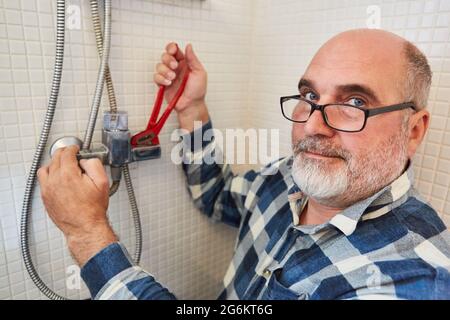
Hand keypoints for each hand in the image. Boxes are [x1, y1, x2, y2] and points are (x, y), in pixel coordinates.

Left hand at [37, 145, 116, 265]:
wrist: (84, 227)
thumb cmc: (93, 209)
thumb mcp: (102, 183)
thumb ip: (94, 165)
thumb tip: (86, 160)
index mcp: (68, 175)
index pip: (66, 153)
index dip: (73, 148)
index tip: (76, 149)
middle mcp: (55, 180)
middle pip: (55, 158)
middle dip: (64, 153)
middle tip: (71, 154)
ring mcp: (48, 189)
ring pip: (45, 168)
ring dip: (54, 163)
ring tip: (62, 165)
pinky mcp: (45, 197)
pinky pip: (42, 180)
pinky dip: (49, 175)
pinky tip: (57, 177)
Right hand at [154, 43, 208, 130]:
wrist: (191, 105)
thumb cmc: (197, 91)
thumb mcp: (199, 73)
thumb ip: (193, 59)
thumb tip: (189, 46)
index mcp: (185, 63)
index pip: (175, 50)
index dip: (171, 48)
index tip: (173, 51)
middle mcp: (176, 68)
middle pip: (165, 56)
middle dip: (168, 60)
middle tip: (174, 67)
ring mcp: (168, 76)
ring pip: (159, 66)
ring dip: (165, 71)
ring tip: (172, 78)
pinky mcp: (163, 84)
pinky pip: (156, 77)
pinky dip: (161, 79)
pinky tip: (168, 83)